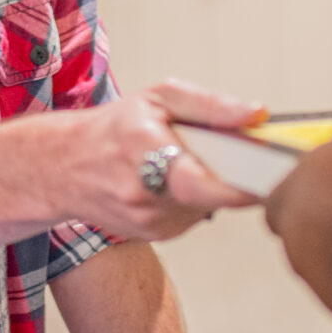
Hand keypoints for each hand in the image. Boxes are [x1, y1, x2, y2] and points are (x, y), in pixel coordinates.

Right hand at [42, 79, 265, 241]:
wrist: (62, 166)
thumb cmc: (113, 128)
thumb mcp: (159, 98)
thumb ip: (211, 105)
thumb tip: (256, 114)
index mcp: (144, 152)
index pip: (203, 182)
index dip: (241, 184)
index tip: (269, 175)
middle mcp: (143, 195)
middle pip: (212, 195)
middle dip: (231, 177)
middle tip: (238, 158)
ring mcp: (147, 221)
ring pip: (206, 206)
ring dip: (210, 186)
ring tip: (186, 162)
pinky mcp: (153, 235)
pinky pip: (192, 216)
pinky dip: (193, 199)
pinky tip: (172, 182)